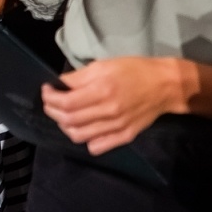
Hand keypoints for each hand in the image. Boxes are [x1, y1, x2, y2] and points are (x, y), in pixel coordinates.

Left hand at [42, 56, 180, 153]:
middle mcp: (108, 112)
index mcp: (102, 90)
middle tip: (50, 102)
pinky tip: (83, 127)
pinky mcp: (125, 136)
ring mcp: (117, 127)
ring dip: (65, 126)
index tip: (46, 89)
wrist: (165, 85)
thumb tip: (59, 84)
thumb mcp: (104, 65)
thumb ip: (79, 77)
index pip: (66, 102)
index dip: (50, 97)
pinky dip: (84, 139)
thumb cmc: (133, 70)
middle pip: (69, 120)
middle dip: (53, 111)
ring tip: (63, 115)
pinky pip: (97, 146)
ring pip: (79, 135)